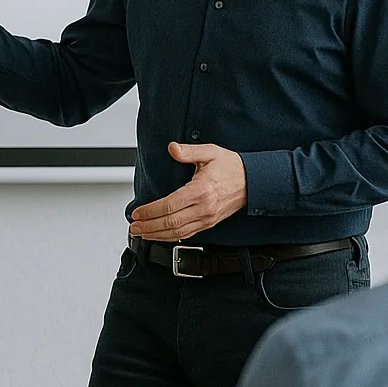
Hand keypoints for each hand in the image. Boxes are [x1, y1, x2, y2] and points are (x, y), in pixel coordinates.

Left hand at [129, 143, 247, 240]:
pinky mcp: (209, 223)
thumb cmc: (232, 167)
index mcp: (201, 190)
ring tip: (142, 234)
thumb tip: (172, 148)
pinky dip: (171, 238)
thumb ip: (188, 151)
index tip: (137, 213)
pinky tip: (160, 236)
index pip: (169, 206)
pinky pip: (188, 234)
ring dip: (157, 235)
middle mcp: (204, 208)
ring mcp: (207, 218)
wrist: (253, 181)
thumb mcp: (210, 152)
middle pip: (170, 223)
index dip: (150, 212)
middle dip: (149, 227)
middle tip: (134, 226)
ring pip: (178, 233)